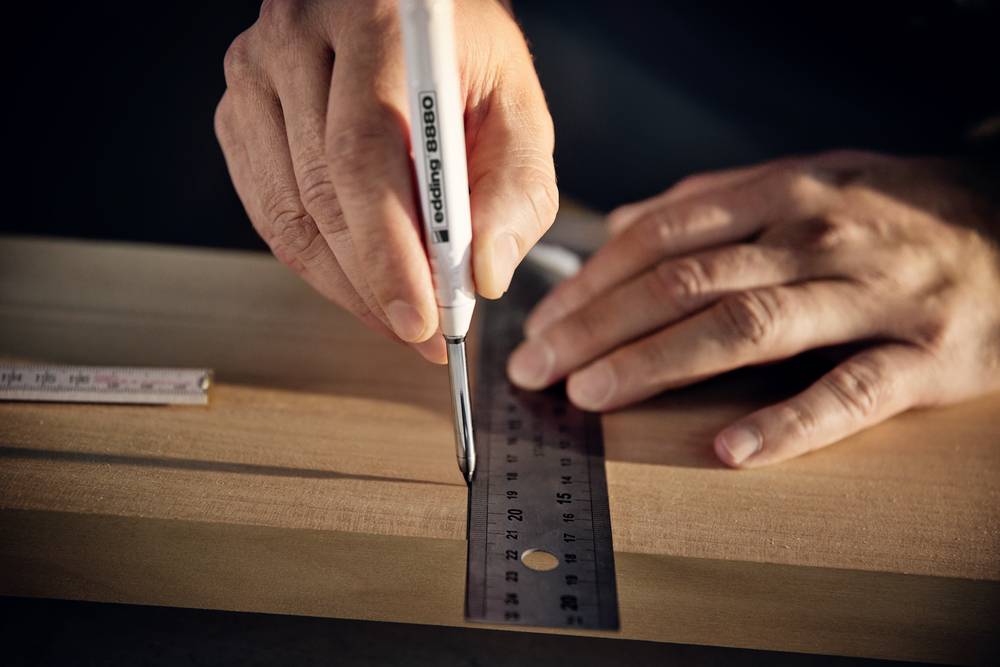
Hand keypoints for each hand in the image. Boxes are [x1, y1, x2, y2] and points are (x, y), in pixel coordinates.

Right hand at [215, 0, 556, 362]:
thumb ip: (516, 189)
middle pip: (319, 193)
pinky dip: (315, 260)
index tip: (420, 319)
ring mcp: (254, 74)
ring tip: (397, 313)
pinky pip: (268, 212)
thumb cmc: (466, 60)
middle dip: (372, 282)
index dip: (387, 251)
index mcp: (375, 23)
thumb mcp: (517, 109)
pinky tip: (358, 279)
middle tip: (420, 330)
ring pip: (286, 214)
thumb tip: (482, 276)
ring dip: (344, 283)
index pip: (363, 154)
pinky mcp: (238, 112)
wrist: (411, 14)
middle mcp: (296, 39)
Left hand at [507, 151, 999, 466]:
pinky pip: (850, 394)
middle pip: (687, 281)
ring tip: (595, 396)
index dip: (592, 282)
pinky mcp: (926, 357)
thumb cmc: (888, 209)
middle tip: (538, 368)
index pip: (662, 237)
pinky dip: (789, 423)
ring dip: (660, 364)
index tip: (542, 323)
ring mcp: (871, 296)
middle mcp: (816, 238)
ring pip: (749, 328)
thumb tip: (620, 227)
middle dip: (600, 327)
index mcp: (780, 196)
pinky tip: (730, 450)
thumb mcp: (801, 179)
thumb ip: (710, 203)